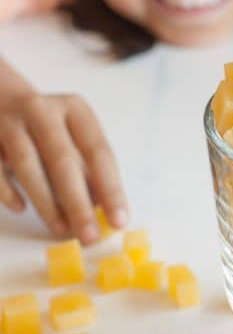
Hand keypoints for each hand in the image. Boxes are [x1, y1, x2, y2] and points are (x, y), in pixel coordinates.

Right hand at [0, 92, 127, 244]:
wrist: (0, 97)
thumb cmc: (48, 126)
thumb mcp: (73, 136)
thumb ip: (88, 168)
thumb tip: (104, 207)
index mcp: (75, 109)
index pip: (98, 152)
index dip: (111, 188)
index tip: (120, 220)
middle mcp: (43, 110)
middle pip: (63, 161)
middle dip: (78, 203)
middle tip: (90, 236)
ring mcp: (9, 121)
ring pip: (28, 166)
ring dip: (46, 204)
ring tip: (62, 230)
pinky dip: (8, 191)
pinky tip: (22, 209)